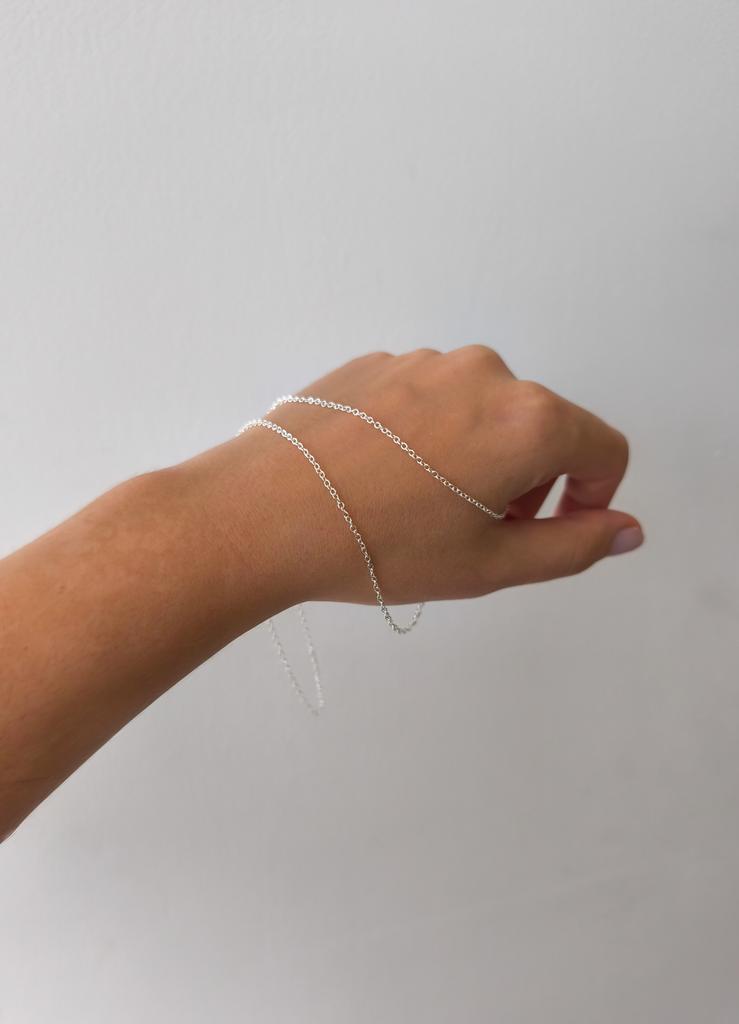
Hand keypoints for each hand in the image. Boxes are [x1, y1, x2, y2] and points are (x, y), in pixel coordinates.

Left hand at [236, 346, 641, 606]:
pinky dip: (430, 433)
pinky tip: (384, 476)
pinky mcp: (377, 362)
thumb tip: (627, 530)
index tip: (547, 529)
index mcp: (527, 418)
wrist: (263, 513)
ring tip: (422, 505)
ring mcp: (426, 360)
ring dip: (478, 454)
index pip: (604, 448)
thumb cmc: (382, 547)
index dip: (592, 497)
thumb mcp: (490, 565)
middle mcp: (484, 372)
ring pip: (483, 409)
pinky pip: (430, 397)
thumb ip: (574, 545)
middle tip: (476, 530)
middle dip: (528, 480)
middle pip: (542, 426)